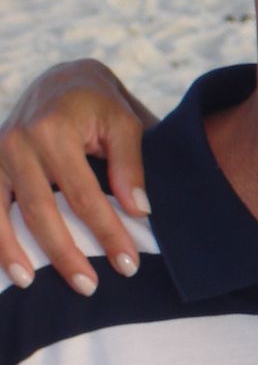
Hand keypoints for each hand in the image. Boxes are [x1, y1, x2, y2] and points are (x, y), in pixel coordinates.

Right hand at [0, 60, 154, 292]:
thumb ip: (130, 165)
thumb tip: (138, 210)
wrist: (61, 78)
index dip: (107, 232)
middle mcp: (19, 141)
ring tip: (31, 284)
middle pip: (41, 210)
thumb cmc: (99, 104)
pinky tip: (7, 264)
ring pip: (2, 213)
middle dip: (65, 253)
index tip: (127, 264)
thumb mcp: (124, 122)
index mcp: (55, 129)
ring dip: (15, 253)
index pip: (85, 194)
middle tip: (90, 286)